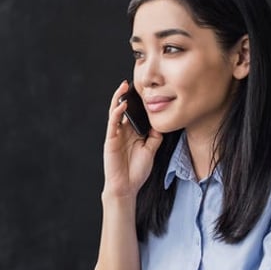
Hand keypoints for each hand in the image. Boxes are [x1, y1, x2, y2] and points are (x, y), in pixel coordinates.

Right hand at [103, 81, 162, 198]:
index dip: (137, 101)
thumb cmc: (136, 171)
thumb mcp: (151, 150)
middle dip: (126, 95)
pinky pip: (113, 123)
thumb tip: (160, 123)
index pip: (133, 113)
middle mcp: (122, 132)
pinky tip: (122, 105)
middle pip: (123, 109)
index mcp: (131, 133)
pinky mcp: (110, 140)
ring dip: (118, 98)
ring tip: (124, 86)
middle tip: (132, 82)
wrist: (127, 187)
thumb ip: (154, 137)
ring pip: (115, 112)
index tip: (144, 89)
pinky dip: (117, 113)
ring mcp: (115, 135)